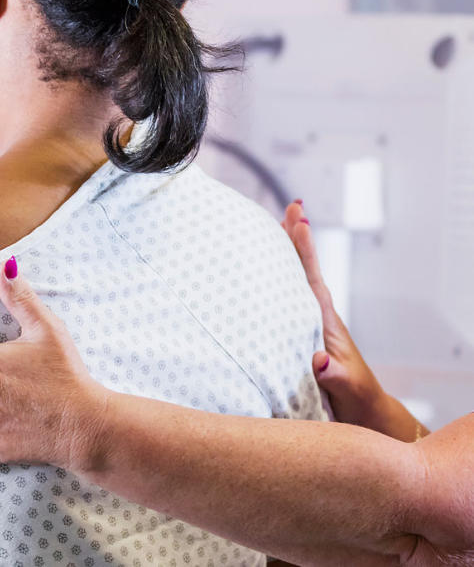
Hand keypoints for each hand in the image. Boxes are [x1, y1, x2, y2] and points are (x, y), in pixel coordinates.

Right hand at [281, 201, 424, 440]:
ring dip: (285, 256)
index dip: (305, 251)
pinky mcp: (299, 338)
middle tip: (292, 208)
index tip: (300, 220)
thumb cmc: (356, 403)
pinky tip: (261, 276)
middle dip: (296, 241)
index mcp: (327, 325)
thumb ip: (335, 376)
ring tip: (275, 227)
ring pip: (293, 284)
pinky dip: (274, 283)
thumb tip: (321, 360)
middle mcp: (317, 320)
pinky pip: (283, 303)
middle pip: (303, 273)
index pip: (313, 281)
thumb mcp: (347, 391)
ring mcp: (308, 328)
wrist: (364, 417)